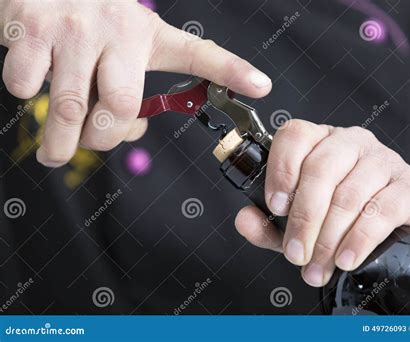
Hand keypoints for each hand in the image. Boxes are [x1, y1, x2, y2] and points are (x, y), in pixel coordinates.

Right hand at [0, 0, 270, 166]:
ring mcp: (73, 30)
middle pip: (120, 106)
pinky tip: (34, 84)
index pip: (196, 53)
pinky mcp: (29, 30)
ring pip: (70, 106)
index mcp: (147, 34)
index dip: (230, 70)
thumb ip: (130, 87)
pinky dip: (26, 96)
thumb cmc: (90, 16)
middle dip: (105, 139)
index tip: (261, 85)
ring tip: (57, 152)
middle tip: (93, 143)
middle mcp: (116, 30)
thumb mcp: (126, 41)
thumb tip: (132, 130)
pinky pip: (25, 85)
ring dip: (60, 142)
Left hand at [235, 120, 409, 285]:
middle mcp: (352, 144)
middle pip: (320, 169)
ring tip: (318, 266)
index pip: (295, 135)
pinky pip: (382, 210)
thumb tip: (244, 220)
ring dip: (328, 237)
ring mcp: (384, 162)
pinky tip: (347, 259)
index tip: (275, 206)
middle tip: (295, 254)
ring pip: (348, 194)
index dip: (281, 169)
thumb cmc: (351, 221)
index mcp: (321, 143)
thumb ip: (270, 224)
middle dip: (304, 218)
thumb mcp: (303, 223)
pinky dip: (359, 239)